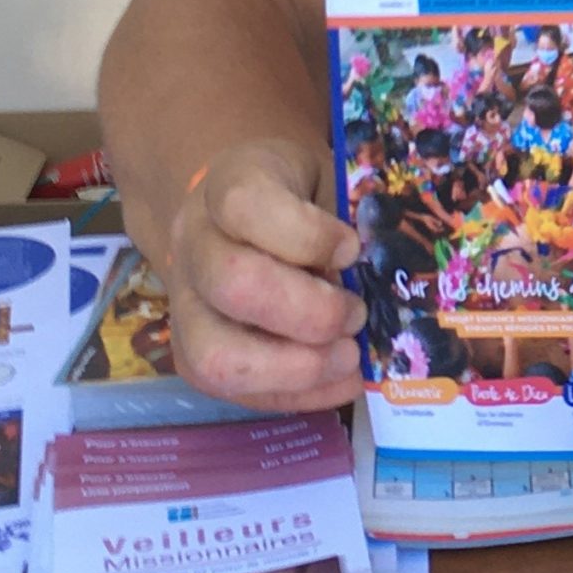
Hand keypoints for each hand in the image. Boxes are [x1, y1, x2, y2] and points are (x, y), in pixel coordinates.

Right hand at [161, 137, 366, 409]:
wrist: (242, 212)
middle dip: (308, 313)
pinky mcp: (191, 357)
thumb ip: (350, 214)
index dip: (307, 235)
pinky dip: (296, 396)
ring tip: (348, 356)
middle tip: (356, 315)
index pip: (247, 205)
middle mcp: (192, 244)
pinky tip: (340, 381)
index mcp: (227, 184)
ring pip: (215, 357)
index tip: (352, 248)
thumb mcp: (328, 177)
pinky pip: (232, 394)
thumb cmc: (300, 192)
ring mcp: (184, 306)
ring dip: (295, 369)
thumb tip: (387, 271)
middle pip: (232, 285)